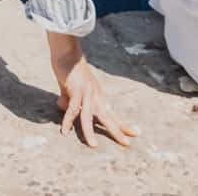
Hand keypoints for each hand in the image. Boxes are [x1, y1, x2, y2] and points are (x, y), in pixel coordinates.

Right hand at [47, 34, 135, 148]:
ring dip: (90, 132)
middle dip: (116, 131)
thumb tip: (62, 107)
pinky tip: (65, 131)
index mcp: (98, 96)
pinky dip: (68, 120)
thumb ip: (69, 98)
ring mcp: (86, 93)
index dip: (122, 124)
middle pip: (107, 117)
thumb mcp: (72, 87)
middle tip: (127, 143)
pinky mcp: (75, 90)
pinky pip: (72, 109)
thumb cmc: (70, 69)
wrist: (67, 52)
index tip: (135, 133)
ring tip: (93, 146)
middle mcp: (95, 95)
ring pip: (88, 116)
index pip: (112, 113)